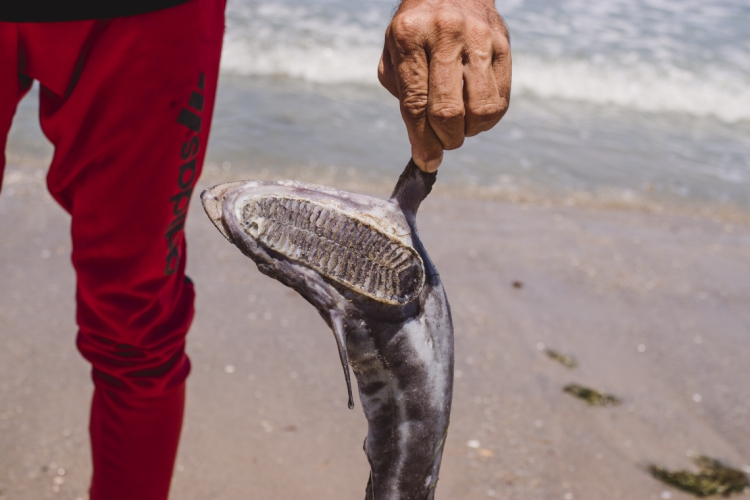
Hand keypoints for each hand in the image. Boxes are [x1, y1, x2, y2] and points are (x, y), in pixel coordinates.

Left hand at [378, 0, 511, 171]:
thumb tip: (423, 146)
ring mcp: (479, 38)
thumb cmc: (417, 30)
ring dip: (469, 131)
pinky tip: (474, 115)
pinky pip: (500, 99)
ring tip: (460, 127)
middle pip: (448, 111)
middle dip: (445, 140)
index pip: (415, 103)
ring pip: (480, 108)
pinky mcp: (503, 44)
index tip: (426, 162)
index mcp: (410, 36)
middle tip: (443, 144)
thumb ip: (402, 94)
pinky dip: (487, 120)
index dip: (421, 140)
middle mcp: (446, 34)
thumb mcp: (394, 52)